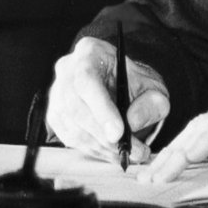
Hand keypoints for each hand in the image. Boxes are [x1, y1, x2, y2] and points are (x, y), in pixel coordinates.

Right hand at [46, 36, 171, 164]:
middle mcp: (67, 70)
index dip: (101, 109)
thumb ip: (151, 102)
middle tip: (132, 151)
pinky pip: (71, 138)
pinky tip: (112, 152)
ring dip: (102, 147)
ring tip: (129, 154)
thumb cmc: (134, 82)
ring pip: (74, 127)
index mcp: (89, 52)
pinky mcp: (55, 116)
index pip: (87, 80)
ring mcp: (57, 94)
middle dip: (105, 136)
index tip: (119, 133)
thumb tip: (132, 121)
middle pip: (77, 108)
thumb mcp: (152, 86)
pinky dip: (94, 150)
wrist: (119, 83)